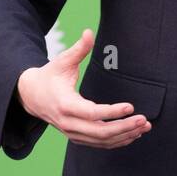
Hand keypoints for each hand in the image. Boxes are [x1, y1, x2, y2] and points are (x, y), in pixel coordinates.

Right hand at [16, 28, 151, 148]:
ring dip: (125, 135)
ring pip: (102, 141)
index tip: (130, 106)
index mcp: (65, 104)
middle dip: (124, 127)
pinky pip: (99, 144)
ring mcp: (72, 133)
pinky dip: (117, 141)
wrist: (31, 96)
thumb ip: (78, 49)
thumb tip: (89, 31)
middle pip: (100, 132)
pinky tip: (133, 134)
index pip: (91, 113)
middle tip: (144, 120)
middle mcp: (68, 123)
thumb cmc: (50, 76)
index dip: (112, 112)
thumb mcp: (61, 61)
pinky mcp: (77, 138)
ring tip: (144, 127)